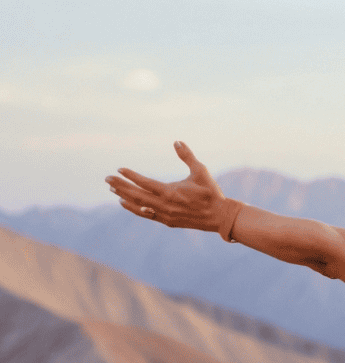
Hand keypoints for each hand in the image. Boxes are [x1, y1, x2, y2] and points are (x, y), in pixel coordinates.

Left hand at [106, 141, 227, 232]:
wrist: (219, 216)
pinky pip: (145, 215)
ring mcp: (165, 215)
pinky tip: (125, 203)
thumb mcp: (201, 171)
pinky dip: (133, 208)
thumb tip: (176, 141)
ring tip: (113, 190)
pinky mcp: (167, 221)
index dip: (131, 176)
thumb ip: (187, 156)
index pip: (145, 183)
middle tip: (107, 179)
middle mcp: (165, 205)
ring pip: (139, 206)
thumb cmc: (211, 192)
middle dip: (120, 186)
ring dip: (124, 197)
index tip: (119, 170)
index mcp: (172, 192)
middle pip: (136, 195)